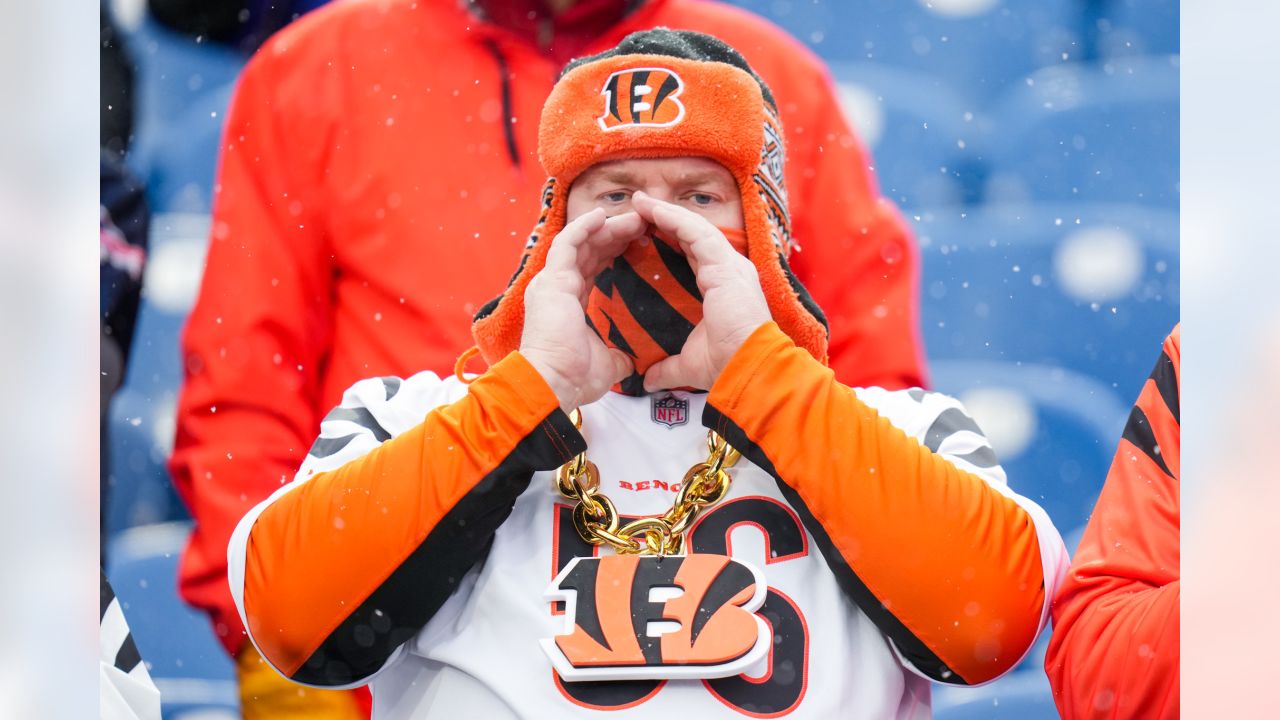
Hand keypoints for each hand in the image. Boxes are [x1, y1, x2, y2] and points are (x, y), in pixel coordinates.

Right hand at [520, 208, 646, 411]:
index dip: (615, 253)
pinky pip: (567, 244)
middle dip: (615, 235)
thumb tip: (635, 359)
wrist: (553, 384)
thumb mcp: (608, 362)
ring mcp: (551, 282)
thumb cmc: (574, 377)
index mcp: (567, 303)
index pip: (593, 268)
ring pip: (580, 243)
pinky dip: (583, 227)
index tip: (639, 244)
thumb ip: (620, 353)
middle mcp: (556, 288)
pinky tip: (602, 216)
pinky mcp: (551, 281)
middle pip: (589, 251)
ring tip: (633, 219)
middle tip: (642, 225)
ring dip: (606, 228)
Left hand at [629, 192, 771, 391]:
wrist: (747, 370)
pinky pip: (696, 232)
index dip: (670, 240)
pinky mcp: (726, 265)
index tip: (644, 232)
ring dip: (666, 212)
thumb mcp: (688, 363)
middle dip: (665, 218)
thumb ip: (666, 367)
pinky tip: (652, 210)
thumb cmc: (725, 366)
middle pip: (693, 235)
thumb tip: (647, 379)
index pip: (693, 254)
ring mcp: (731, 265)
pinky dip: (674, 218)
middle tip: (638, 207)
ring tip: (640, 202)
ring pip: (694, 228)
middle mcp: (730, 271)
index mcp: (723, 287)